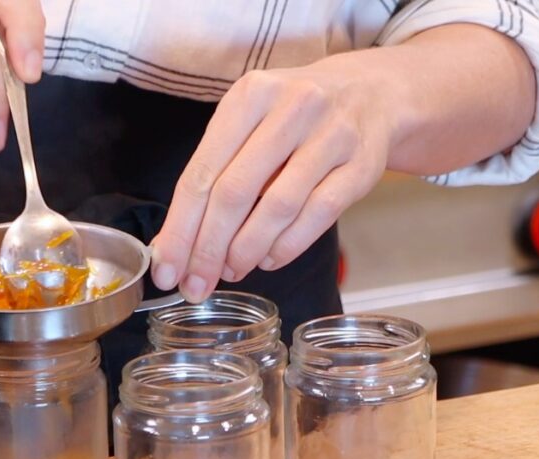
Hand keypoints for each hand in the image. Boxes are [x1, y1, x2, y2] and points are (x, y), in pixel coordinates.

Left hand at [151, 53, 395, 302]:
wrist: (372, 93)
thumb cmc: (293, 117)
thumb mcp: (249, 124)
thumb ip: (213, 175)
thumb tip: (172, 243)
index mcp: (250, 95)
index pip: (202, 172)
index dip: (180, 228)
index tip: (167, 269)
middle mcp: (292, 107)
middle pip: (234, 192)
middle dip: (209, 249)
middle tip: (196, 285)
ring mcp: (331, 134)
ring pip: (277, 207)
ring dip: (247, 250)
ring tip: (231, 271)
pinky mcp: (362, 164)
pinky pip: (318, 215)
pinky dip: (288, 246)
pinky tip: (268, 259)